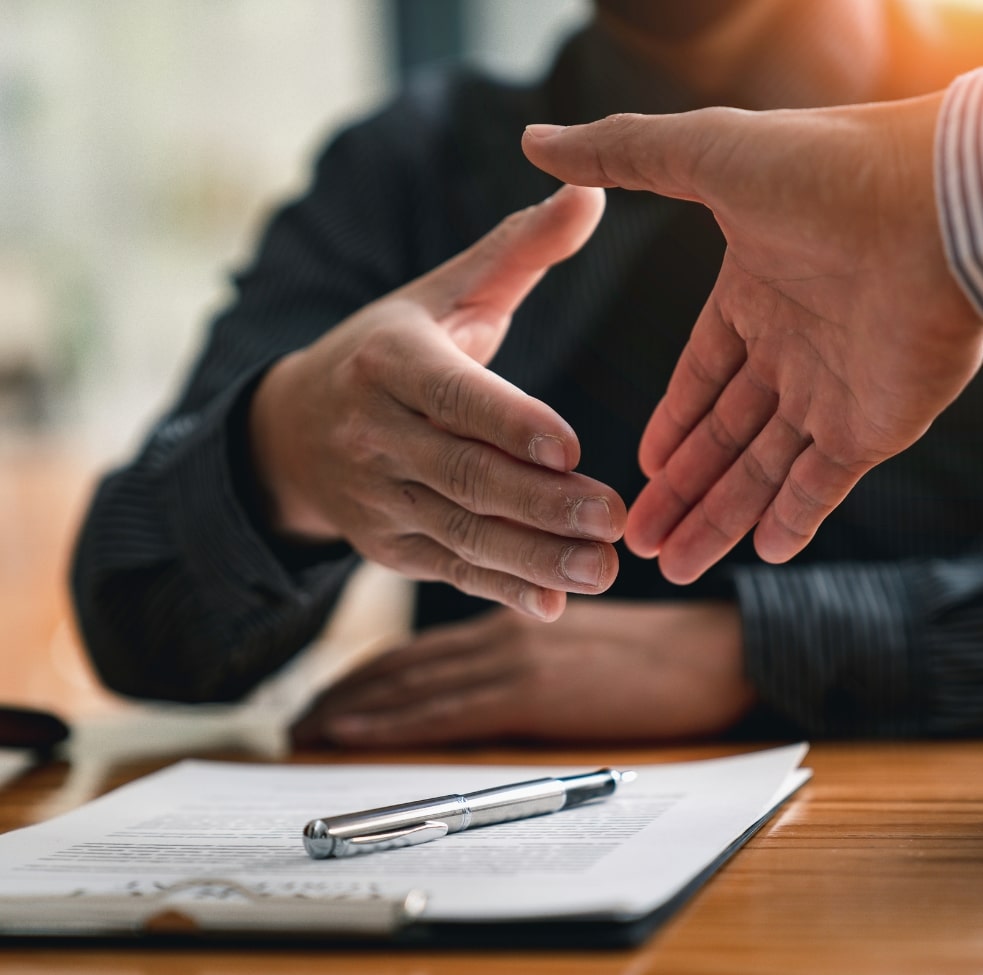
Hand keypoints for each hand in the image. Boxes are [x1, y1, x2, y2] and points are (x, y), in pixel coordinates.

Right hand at [250, 185, 625, 620]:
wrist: (295, 429)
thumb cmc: (389, 352)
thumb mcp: (440, 294)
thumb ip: (517, 251)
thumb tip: (593, 190)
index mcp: (389, 360)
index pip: (452, 395)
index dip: (507, 423)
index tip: (569, 448)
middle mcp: (376, 433)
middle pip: (463, 474)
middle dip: (539, 503)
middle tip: (614, 519)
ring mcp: (378, 496)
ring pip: (460, 532)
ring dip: (531, 558)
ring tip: (602, 570)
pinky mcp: (387, 544)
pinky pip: (448, 569)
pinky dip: (499, 589)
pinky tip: (551, 605)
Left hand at [289, 600, 754, 746]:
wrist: (711, 652)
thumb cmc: (655, 653)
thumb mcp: (578, 641)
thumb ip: (526, 653)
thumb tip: (480, 685)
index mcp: (510, 621)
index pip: (420, 651)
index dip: (366, 674)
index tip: (327, 698)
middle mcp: (500, 635)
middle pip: (402, 667)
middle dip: (344, 694)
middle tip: (297, 719)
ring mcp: (513, 661)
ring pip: (411, 686)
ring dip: (354, 710)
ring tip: (307, 730)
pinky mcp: (532, 692)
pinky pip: (446, 711)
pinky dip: (393, 722)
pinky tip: (356, 732)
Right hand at [523, 93, 982, 582]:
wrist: (940, 200)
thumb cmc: (826, 170)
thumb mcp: (704, 156)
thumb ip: (621, 155)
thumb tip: (535, 141)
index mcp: (754, 296)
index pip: (701, 378)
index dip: (670, 424)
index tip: (639, 468)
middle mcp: (792, 349)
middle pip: (723, 437)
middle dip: (679, 490)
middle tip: (633, 540)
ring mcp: (835, 390)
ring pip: (764, 471)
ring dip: (718, 518)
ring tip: (672, 566)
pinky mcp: (876, 424)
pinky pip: (826, 484)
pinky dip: (796, 520)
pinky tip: (760, 555)